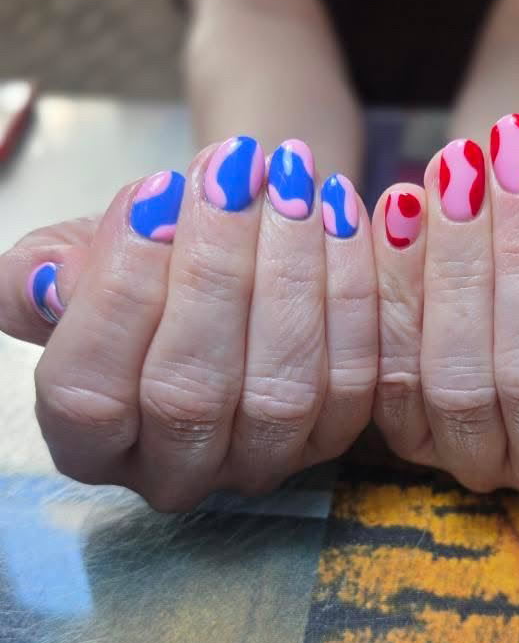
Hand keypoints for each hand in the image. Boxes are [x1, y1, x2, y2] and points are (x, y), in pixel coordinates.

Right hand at [0, 137, 377, 509]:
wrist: (228, 261)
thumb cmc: (144, 263)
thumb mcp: (73, 262)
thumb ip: (39, 277)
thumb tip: (53, 284)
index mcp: (90, 444)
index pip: (89, 395)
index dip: (119, 294)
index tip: (151, 191)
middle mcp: (175, 471)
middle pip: (190, 396)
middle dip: (214, 271)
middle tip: (234, 171)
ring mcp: (258, 463)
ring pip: (282, 391)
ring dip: (292, 275)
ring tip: (292, 180)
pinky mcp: (331, 439)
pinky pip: (355, 376)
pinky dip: (354, 289)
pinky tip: (344, 211)